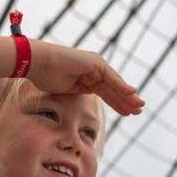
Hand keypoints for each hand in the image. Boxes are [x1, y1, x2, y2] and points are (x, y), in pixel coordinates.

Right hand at [0, 33, 143, 114]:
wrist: (37, 63)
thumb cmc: (45, 76)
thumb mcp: (68, 89)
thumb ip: (80, 92)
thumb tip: (82, 99)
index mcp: (88, 77)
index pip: (106, 93)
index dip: (117, 103)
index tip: (127, 113)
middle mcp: (94, 70)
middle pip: (113, 89)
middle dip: (126, 101)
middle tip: (138, 111)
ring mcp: (96, 66)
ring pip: (115, 85)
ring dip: (128, 96)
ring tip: (139, 107)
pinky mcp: (96, 63)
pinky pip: (111, 78)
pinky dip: (122, 87)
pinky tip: (133, 94)